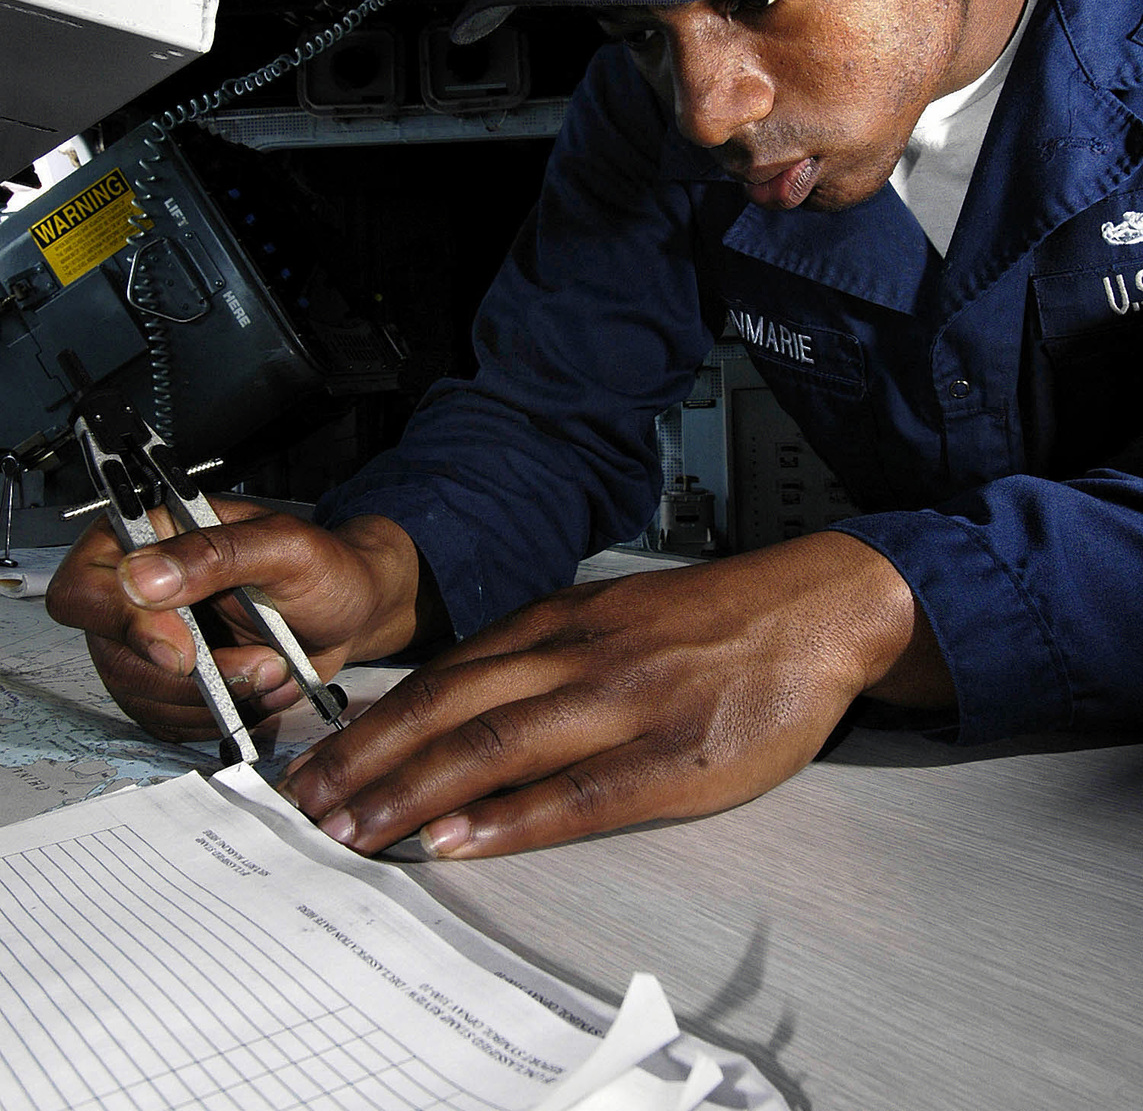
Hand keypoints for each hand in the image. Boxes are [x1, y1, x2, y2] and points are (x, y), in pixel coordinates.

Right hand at [46, 503, 436, 742]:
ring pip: (140, 695)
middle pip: (113, 655)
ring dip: (215, 698)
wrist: (352, 610)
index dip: (121, 625)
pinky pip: (168, 720)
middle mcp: (137, 590)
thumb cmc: (326, 567)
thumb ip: (215, 554)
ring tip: (274, 670)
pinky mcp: (170, 683)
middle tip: (264, 662)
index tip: (184, 649)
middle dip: (194, 674)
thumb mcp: (285, 547)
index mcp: (151, 535)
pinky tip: (261, 689)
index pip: (84, 586)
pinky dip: (219, 718)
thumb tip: (140, 576)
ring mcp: (149, 640)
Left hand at [278, 531, 954, 857]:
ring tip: (355, 833)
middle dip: (368, 759)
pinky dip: (510, 821)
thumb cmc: (706, 620)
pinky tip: (461, 843)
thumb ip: (540, 650)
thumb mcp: (610, 612)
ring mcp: (621, 705)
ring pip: (495, 748)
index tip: (320, 762)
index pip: (443, 675)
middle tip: (305, 806)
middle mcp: (575, 656)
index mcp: (558, 620)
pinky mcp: (670, 758)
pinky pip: (578, 794)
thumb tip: (461, 695)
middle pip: (449, 708)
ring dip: (414, 792)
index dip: (372, 723)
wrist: (809, 610)